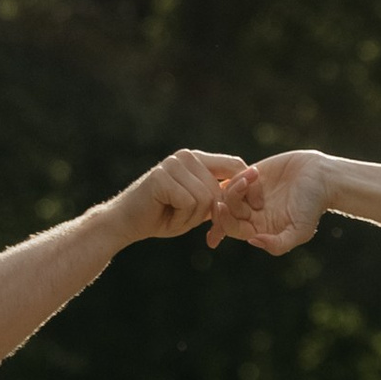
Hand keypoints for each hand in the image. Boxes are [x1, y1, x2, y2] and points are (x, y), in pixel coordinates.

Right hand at [110, 149, 246, 246]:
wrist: (126, 223)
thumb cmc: (164, 216)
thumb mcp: (199, 207)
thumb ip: (221, 197)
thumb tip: (252, 186)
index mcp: (198, 159)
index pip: (235, 164)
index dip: (247, 186)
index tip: (254, 207)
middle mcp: (186, 156)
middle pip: (220, 189)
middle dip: (210, 214)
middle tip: (187, 220)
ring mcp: (173, 164)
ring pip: (206, 198)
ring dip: (192, 217)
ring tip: (173, 215)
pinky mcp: (162, 177)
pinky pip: (189, 203)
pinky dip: (180, 218)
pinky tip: (165, 215)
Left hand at [210, 149, 331, 257]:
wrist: (323, 178)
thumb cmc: (313, 207)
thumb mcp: (300, 231)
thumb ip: (278, 244)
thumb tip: (253, 241)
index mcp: (259, 229)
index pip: (232, 228)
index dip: (223, 220)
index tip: (221, 206)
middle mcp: (252, 213)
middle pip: (226, 210)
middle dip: (228, 198)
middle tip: (243, 184)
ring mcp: (251, 194)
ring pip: (228, 192)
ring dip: (236, 183)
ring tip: (254, 174)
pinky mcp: (253, 176)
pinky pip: (236, 176)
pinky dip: (240, 173)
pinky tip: (256, 171)